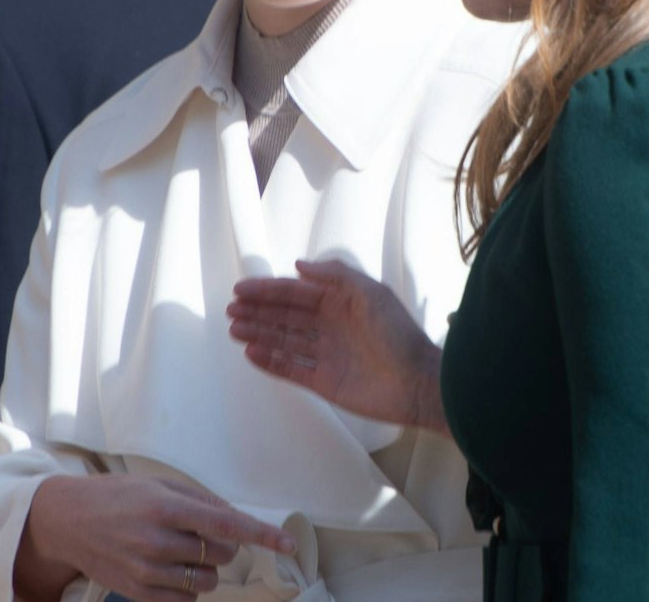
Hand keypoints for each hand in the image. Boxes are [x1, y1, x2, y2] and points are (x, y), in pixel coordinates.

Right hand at [16, 473, 295, 601]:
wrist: (67, 520)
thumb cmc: (119, 496)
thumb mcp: (160, 485)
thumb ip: (201, 501)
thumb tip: (237, 519)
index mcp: (167, 508)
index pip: (228, 525)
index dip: (263, 535)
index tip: (290, 544)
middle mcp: (158, 541)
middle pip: (222, 555)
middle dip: (225, 546)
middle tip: (202, 534)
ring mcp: (146, 570)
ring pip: (208, 581)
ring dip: (207, 568)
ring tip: (182, 552)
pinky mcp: (138, 593)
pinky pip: (185, 599)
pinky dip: (189, 587)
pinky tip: (172, 570)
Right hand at [228, 259, 449, 435]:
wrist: (418, 382)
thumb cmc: (398, 333)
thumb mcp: (371, 293)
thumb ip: (336, 275)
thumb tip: (299, 266)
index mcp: (341, 303)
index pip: (296, 294)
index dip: (268, 291)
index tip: (240, 290)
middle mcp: (330, 326)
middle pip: (286, 317)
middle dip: (258, 312)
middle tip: (230, 310)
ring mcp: (325, 355)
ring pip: (284, 341)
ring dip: (259, 334)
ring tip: (234, 330)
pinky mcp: (323, 382)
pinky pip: (290, 369)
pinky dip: (270, 361)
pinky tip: (250, 353)